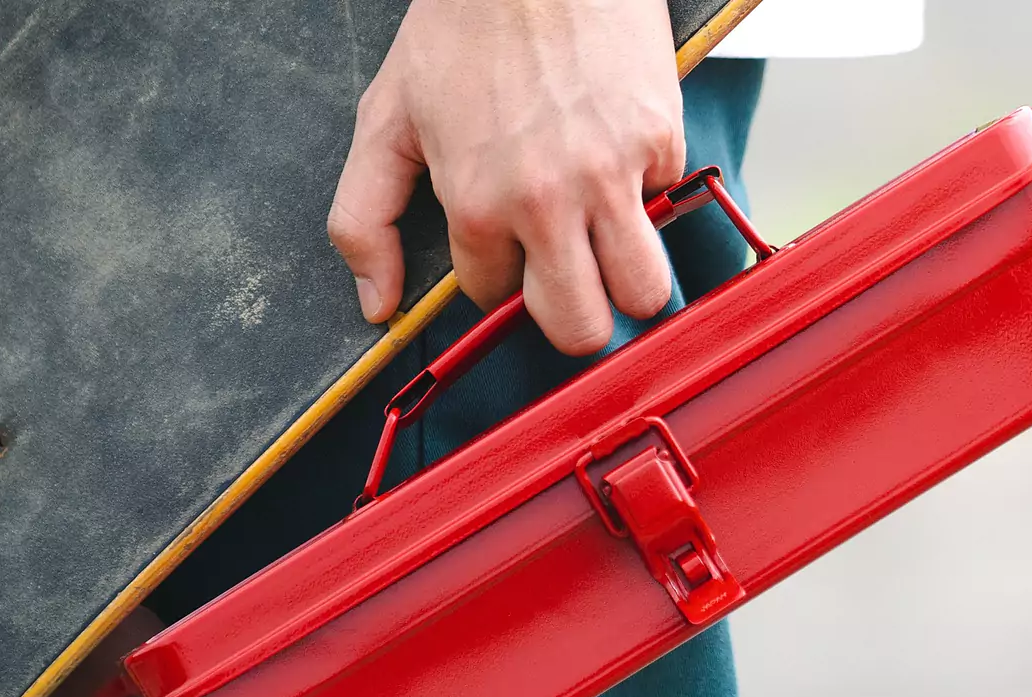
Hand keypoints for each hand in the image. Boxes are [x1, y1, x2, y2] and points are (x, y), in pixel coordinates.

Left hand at [327, 0, 684, 354]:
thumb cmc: (463, 25)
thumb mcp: (387, 118)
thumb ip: (364, 219)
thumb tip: (379, 304)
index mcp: (476, 203)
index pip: (498, 301)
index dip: (501, 280)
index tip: (505, 251)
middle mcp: (547, 201)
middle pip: (582, 330)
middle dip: (573, 318)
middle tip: (567, 282)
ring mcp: (612, 174)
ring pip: (644, 294)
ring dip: (626, 282)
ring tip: (606, 247)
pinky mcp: (660, 140)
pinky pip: (667, 208)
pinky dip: (647, 195)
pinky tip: (618, 158)